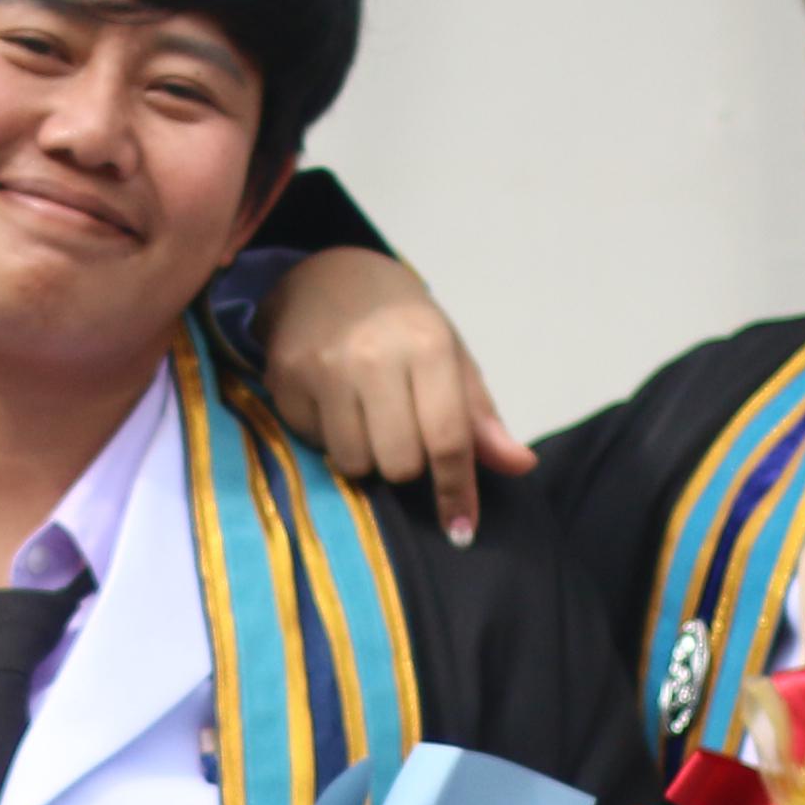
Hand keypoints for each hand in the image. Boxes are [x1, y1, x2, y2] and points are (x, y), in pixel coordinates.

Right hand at [256, 246, 531, 546]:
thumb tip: (520, 465)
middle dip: (407, 464)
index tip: (460, 529)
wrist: (328, 275)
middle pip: (398, 464)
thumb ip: (479, 416)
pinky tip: (334, 403)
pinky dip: (330, 438)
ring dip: (367, 455)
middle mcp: (373, 356)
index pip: (448, 440)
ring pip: (354, 463)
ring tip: (368, 418)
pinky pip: (315, 446)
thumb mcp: (451, 357)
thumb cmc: (402, 322)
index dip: (456, 491)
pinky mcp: (284, 377)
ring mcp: (324, 367)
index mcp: (428, 345)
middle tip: (403, 432)